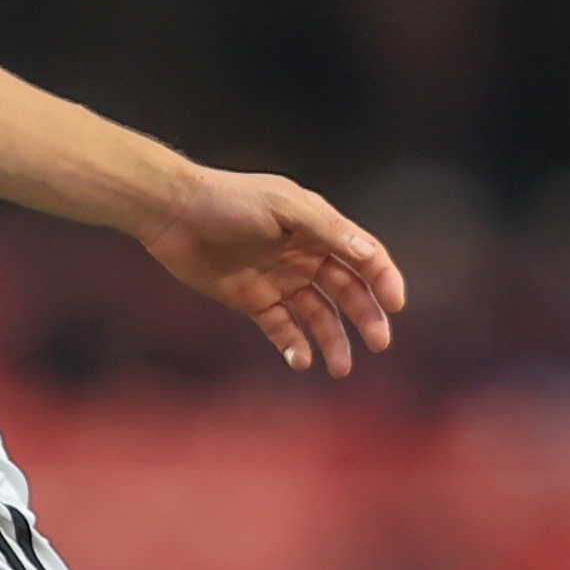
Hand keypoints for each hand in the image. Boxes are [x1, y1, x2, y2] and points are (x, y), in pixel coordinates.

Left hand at [139, 169, 406, 375]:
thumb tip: (370, 255)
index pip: (363, 256)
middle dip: (366, 316)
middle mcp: (304, 255)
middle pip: (347, 290)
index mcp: (317, 227)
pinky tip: (301, 360)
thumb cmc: (229, 200)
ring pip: (318, 316)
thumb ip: (327, 229)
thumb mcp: (283, 206)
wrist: (173, 213)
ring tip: (340, 368)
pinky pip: (282, 329)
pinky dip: (295, 347)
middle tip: (378, 343)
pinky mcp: (253, 301)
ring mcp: (279, 280)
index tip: (395, 305)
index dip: (384, 278)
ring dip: (333, 341)